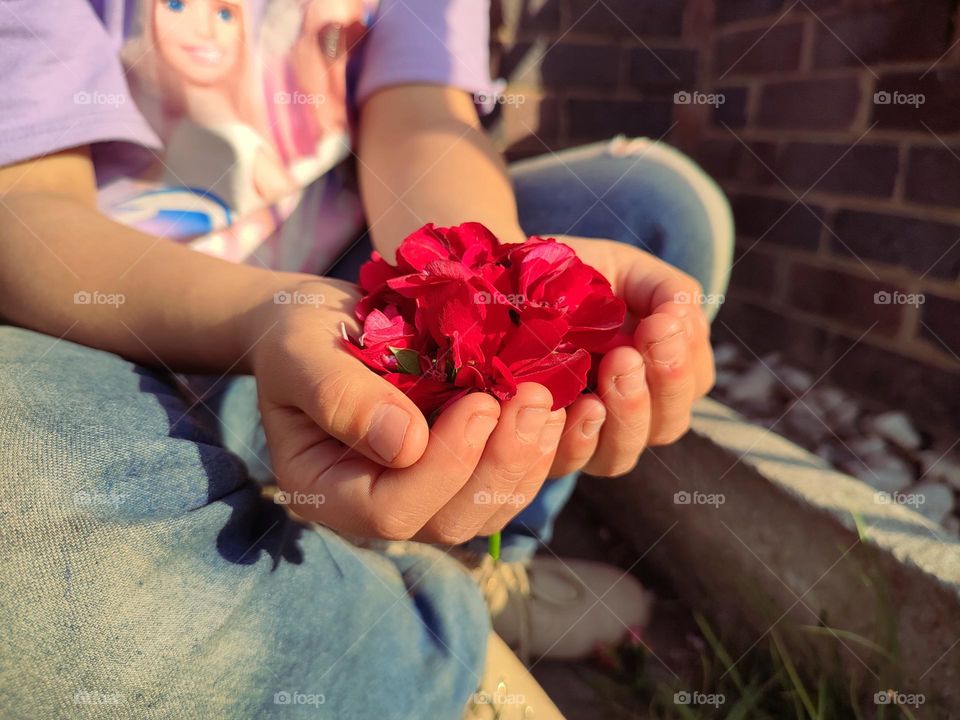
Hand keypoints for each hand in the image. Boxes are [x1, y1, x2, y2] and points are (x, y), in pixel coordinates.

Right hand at [247, 279, 564, 542]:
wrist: (320, 324)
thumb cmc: (300, 334)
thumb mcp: (302, 351)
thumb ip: (339, 396)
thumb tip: (405, 445)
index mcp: (328, 490)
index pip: (391, 511)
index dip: (445, 466)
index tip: (481, 402)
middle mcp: (375, 507)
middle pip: (449, 521)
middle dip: (500, 465)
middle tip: (534, 399)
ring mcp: (419, 495)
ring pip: (486, 511)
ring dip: (527, 463)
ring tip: (549, 405)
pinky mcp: (453, 473)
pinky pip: (501, 485)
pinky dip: (535, 455)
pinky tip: (557, 411)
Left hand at [545, 236, 715, 476]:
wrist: (508, 283)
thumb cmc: (575, 279)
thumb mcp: (625, 271)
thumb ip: (664, 288)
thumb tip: (683, 313)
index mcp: (658, 375)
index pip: (691, 384)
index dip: (683, 359)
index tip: (663, 322)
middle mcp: (629, 415)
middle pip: (666, 425)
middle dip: (660, 386)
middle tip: (635, 349)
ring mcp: (588, 437)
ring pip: (622, 453)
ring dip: (624, 414)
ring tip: (612, 367)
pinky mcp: (545, 448)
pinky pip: (569, 460)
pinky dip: (577, 439)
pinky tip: (574, 406)